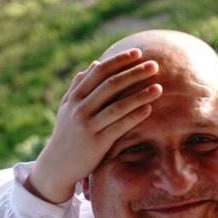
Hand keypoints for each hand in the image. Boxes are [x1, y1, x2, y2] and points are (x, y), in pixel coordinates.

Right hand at [26, 51, 161, 203]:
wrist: (57, 165)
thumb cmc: (67, 133)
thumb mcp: (68, 107)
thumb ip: (80, 85)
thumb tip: (96, 63)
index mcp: (75, 96)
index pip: (99, 72)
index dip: (119, 61)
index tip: (137, 53)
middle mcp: (79, 108)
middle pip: (110, 85)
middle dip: (134, 73)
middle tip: (155, 65)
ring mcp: (87, 126)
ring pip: (117, 106)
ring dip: (139, 95)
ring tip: (159, 87)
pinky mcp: (96, 143)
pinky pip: (118, 127)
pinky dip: (134, 117)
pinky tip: (149, 109)